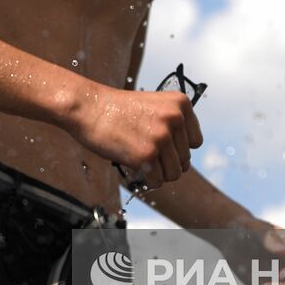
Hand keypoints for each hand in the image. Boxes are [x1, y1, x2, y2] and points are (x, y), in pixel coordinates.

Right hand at [68, 84, 202, 190]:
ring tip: (140, 161)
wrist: (89, 107)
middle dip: (166, 162)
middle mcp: (175, 119)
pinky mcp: (147, 156)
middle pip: (185, 160)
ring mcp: (162, 137)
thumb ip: (173, 127)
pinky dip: (147, 180)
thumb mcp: (154, 107)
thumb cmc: (116, 109)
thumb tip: (185, 164)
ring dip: (158, 173)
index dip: (177, 148)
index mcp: (180, 104)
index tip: (160, 145)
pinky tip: (135, 167)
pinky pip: (157, 181)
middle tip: (144, 152)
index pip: (195, 142)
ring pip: (174, 173)